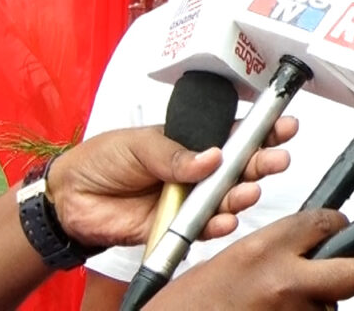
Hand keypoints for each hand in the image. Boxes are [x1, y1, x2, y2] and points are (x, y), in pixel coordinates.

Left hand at [47, 117, 297, 247]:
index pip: (233, 134)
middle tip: (274, 160)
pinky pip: (205, 228)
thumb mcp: (138, 145)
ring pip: (228, 199)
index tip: (283, 126)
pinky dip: (217, 225)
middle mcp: (198, 171)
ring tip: (248, 191)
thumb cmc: (102, 161)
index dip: (261, 131)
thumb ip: (174, 154)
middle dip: (262, 163)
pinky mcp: (178, 226)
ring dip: (242, 195)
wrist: (70, 199)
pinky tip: (224, 220)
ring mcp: (190, 199)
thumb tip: (210, 158)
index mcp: (192, 142)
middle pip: (239, 168)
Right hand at [146, 210, 353, 310]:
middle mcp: (285, 282)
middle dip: (350, 271)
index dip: (334, 228)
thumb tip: (308, 246)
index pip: (328, 224)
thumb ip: (273, 250)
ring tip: (278, 307)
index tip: (334, 233)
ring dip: (315, 306)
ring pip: (332, 308)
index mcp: (265, 250)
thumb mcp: (229, 260)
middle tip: (336, 273)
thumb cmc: (189, 305)